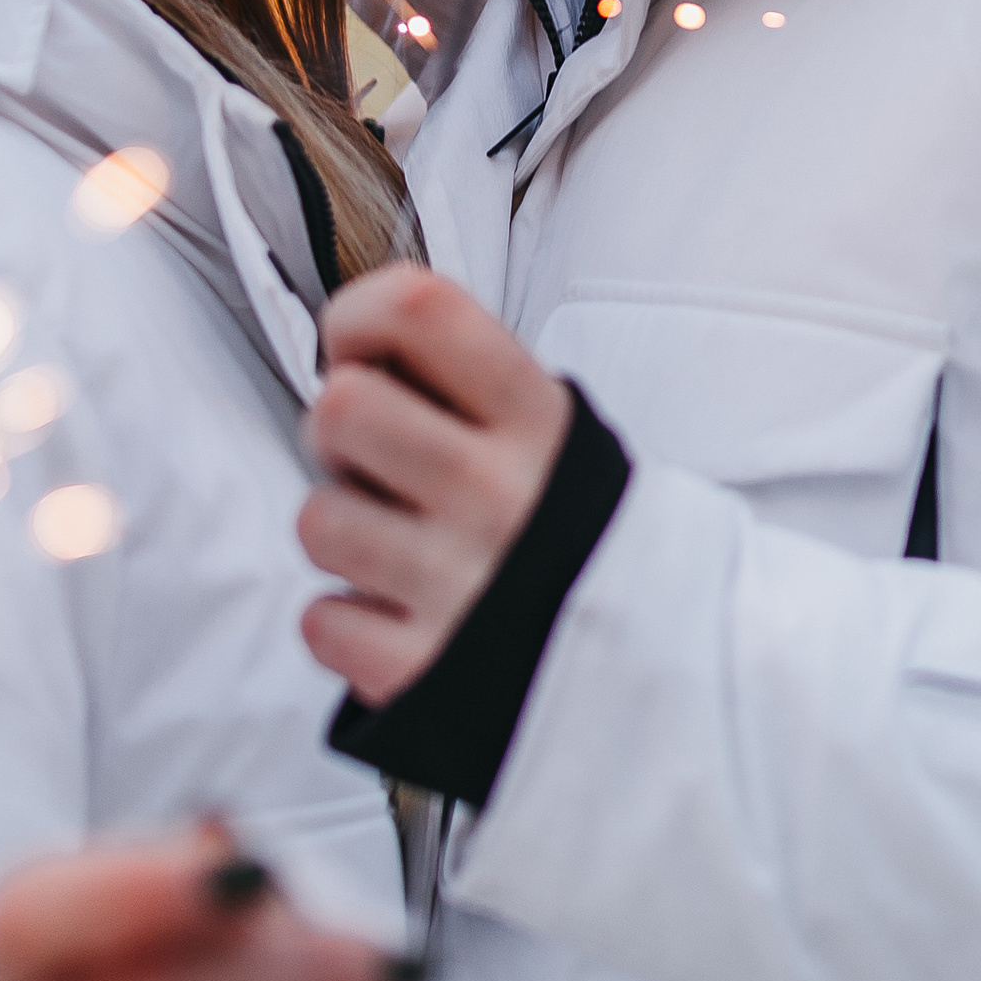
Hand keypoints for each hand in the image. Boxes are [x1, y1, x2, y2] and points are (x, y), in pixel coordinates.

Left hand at [300, 267, 572, 703]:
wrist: (662, 667)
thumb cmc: (579, 534)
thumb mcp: (557, 435)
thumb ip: (467, 384)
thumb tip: (349, 351)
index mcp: (536, 420)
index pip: (417, 309)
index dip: (360, 319)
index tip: (365, 355)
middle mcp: (500, 494)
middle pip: (339, 408)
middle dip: (341, 437)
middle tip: (383, 468)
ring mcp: (460, 586)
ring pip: (317, 521)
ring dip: (346, 536)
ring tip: (402, 550)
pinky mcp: (424, 671)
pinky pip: (321, 621)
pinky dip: (349, 625)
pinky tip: (404, 616)